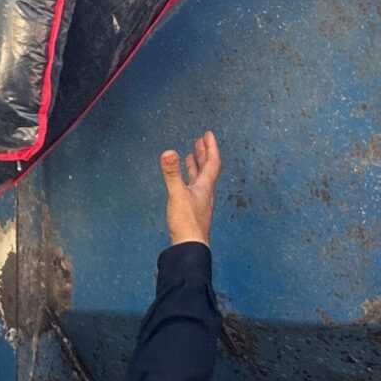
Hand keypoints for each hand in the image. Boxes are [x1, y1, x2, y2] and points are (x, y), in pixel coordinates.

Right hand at [161, 132, 220, 247]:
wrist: (190, 246)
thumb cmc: (186, 221)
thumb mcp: (177, 194)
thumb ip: (172, 174)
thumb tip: (168, 152)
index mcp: (205, 186)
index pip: (212, 162)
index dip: (211, 147)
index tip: (208, 134)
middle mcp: (205, 192)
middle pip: (207, 169)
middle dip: (204, 153)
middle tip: (200, 140)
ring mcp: (199, 201)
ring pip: (200, 178)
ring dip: (196, 165)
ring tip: (191, 155)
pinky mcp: (192, 209)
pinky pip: (193, 188)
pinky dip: (189, 179)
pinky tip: (183, 182)